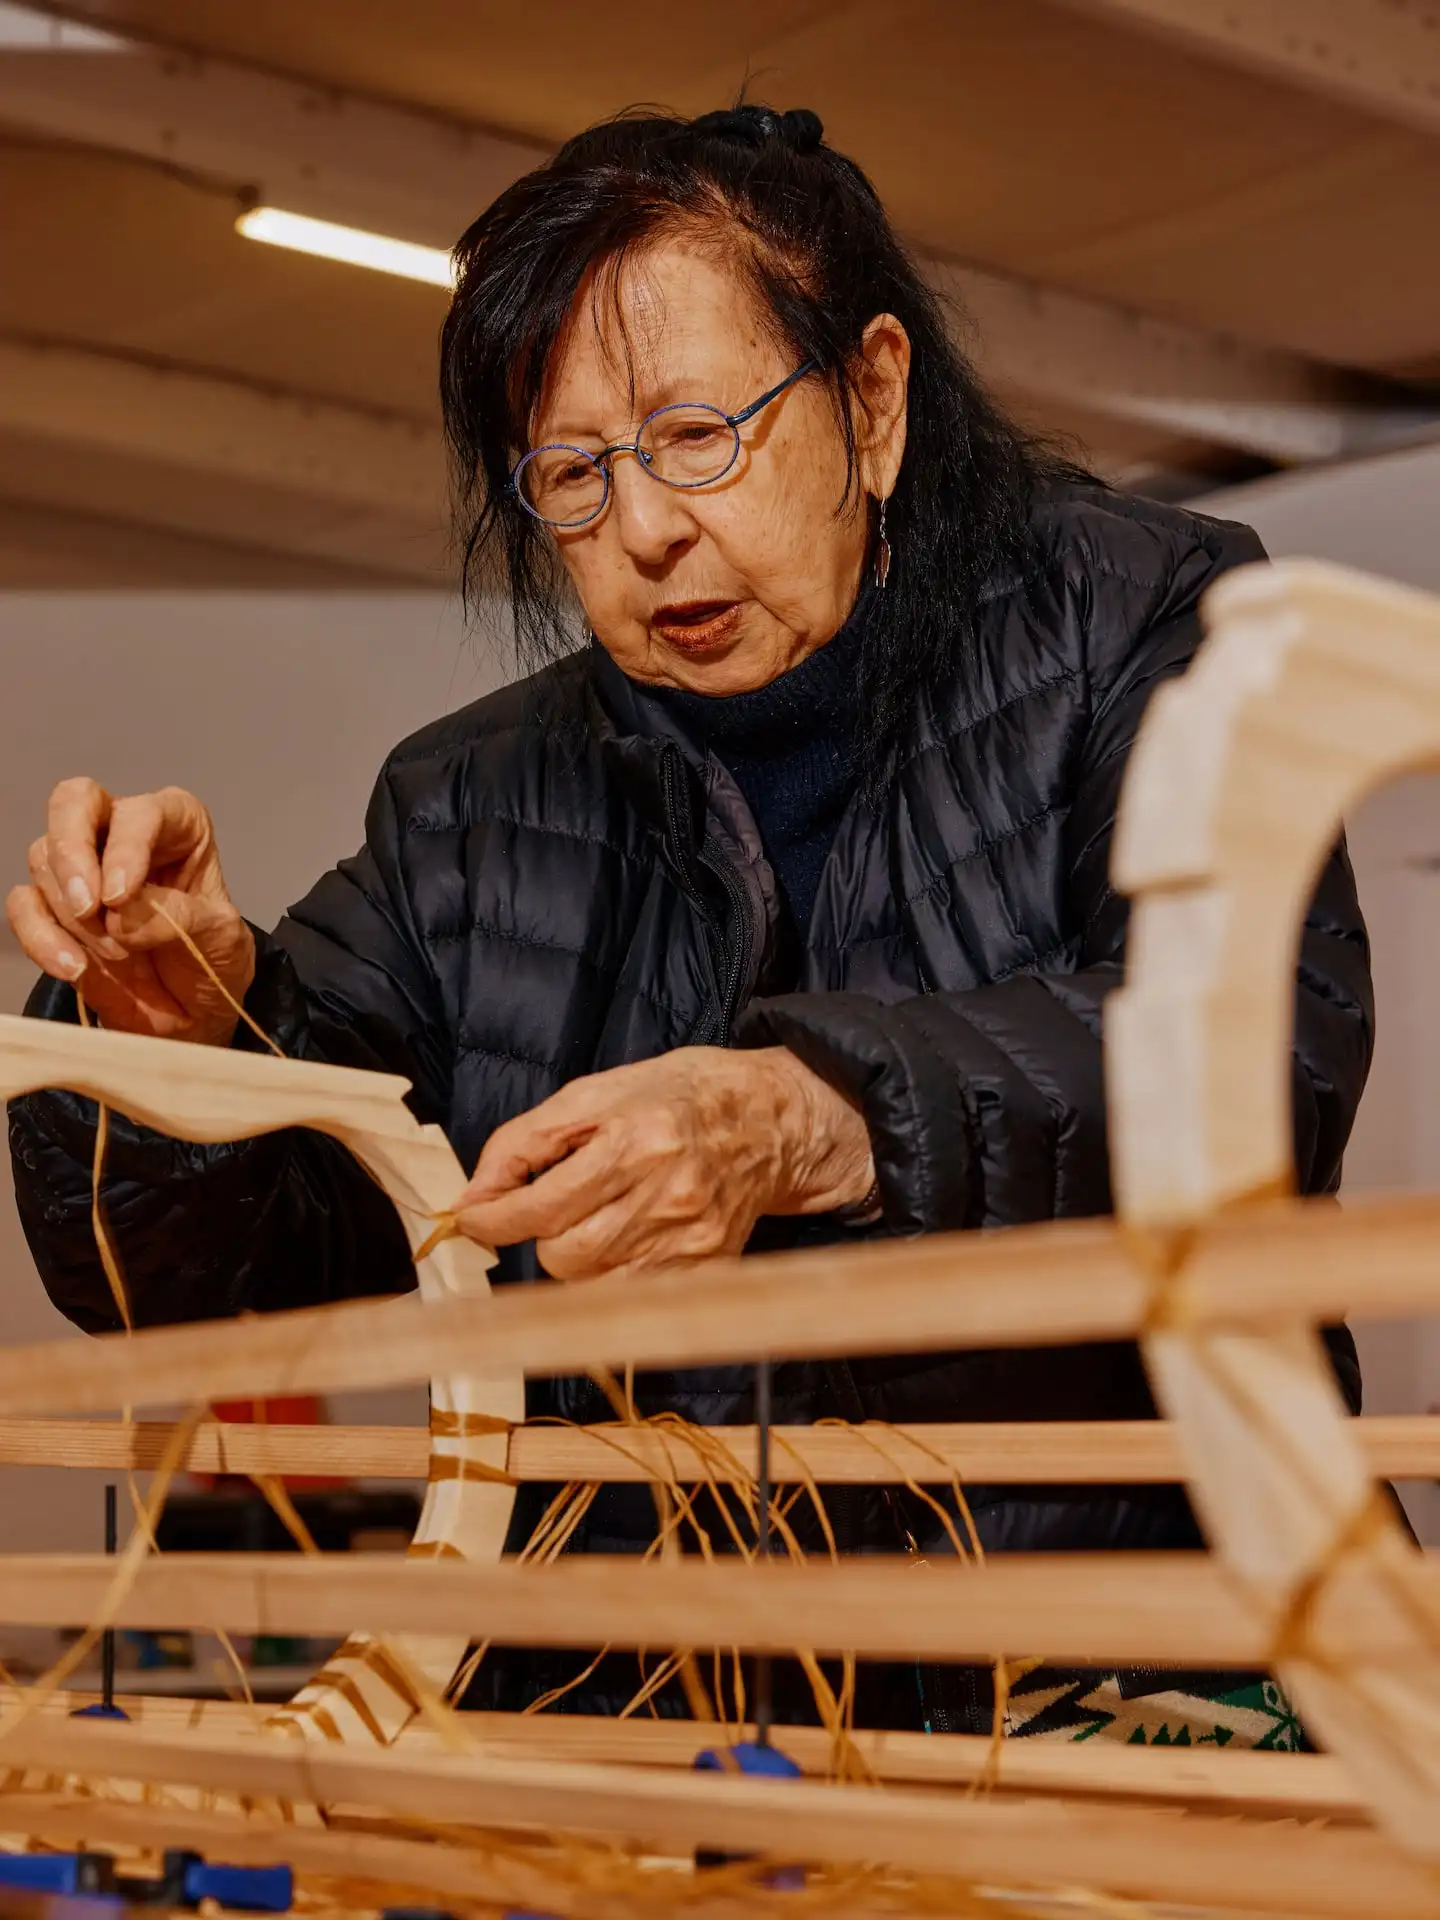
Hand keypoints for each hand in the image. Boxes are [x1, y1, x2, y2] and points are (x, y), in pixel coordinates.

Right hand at [6, 778, 255, 1045]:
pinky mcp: (51, 907)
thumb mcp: (221, 937)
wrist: (191, 1010)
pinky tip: (76, 968)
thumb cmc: (213, 958)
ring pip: (44, 859)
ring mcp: (81, 867)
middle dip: (71, 851)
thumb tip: (120, 915)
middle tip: (87, 907)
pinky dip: (41, 938)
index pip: (141, 812)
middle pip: (74, 802)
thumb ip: (179, 917)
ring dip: (75, 916)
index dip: (125, 847)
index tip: (120, 896)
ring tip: (119, 956)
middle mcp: (122, 833)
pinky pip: (23, 906)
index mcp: (177, 824)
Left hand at [452, 1046, 875, 1280]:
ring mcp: (691, 1240)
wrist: (769, 1119)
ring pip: (592, 1286)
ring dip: (577, 1258)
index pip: (541, 1208)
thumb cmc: (674, 1097)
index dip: (493, 1221)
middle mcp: (667, 1196)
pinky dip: (614, 1276)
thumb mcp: (593, 1094)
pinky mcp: (708, 1269)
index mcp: (635, 1142)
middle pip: (563, 1257)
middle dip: (544, 1236)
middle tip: (560, 1205)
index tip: (472, 1219)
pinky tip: (630, 1239)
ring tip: (600, 1218)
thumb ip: (524, 1142)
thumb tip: (472, 1198)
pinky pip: (632, 1299)